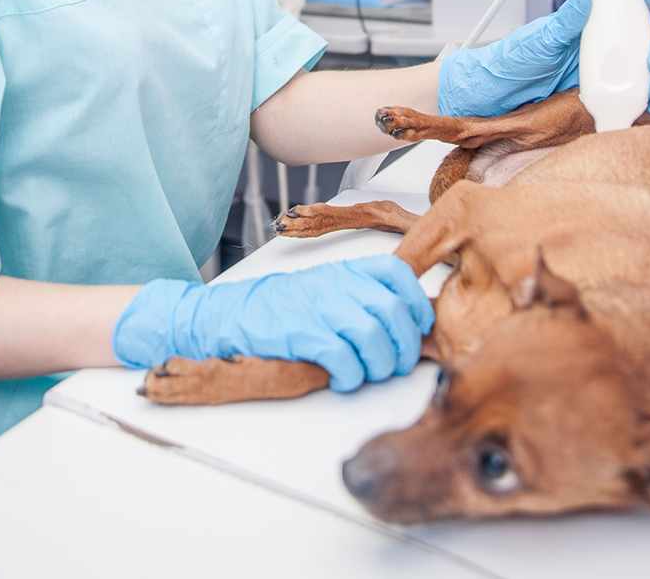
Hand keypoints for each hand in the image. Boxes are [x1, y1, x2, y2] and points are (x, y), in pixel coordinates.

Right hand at [112, 256, 434, 392]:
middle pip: (393, 312)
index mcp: (346, 270)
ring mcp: (318, 307)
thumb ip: (364, 296)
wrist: (231, 316)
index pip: (399, 275)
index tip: (418, 328)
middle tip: (394, 364)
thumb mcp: (328, 289)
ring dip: (379, 365)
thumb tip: (408, 321)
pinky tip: (343, 379)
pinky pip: (343, 358)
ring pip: (373, 337)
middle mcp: (336, 284)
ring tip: (367, 374)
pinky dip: (350, 376)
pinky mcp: (300, 334)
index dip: (416, 304)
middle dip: (403, 347)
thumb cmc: (284, 310)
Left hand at [438, 0, 649, 118]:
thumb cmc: (512, 61)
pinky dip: (645, 100)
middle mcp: (601, 41)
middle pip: (646, 34)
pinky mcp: (603, 93)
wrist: (496, 97)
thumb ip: (565, 20)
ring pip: (645, 66)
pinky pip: (632, 93)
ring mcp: (604, 67)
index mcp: (589, 20)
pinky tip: (646, 109)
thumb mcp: (540, 40)